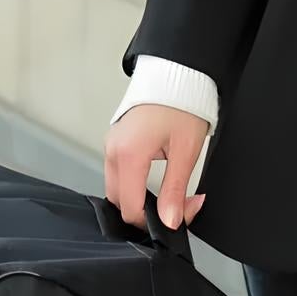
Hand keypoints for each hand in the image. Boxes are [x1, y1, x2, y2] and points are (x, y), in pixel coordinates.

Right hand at [104, 105, 209, 231]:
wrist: (177, 74)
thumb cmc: (182, 103)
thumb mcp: (186, 151)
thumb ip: (175, 190)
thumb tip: (170, 221)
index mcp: (129, 154)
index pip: (130, 209)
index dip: (153, 221)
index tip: (177, 215)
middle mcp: (113, 151)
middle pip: (120, 203)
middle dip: (146, 212)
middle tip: (176, 206)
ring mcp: (111, 146)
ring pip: (117, 191)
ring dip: (139, 200)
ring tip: (167, 194)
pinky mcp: (114, 143)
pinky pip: (117, 175)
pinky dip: (133, 185)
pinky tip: (152, 182)